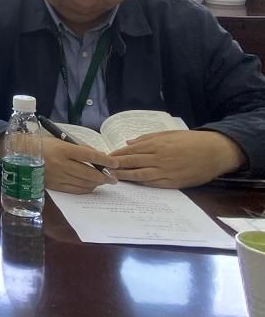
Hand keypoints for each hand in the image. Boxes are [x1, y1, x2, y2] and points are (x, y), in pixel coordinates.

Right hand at [40, 137, 118, 193]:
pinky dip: (86, 189)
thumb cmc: (42, 144)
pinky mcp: (54, 186)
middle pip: (89, 172)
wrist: (20, 155)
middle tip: (114, 177)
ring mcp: (58, 176)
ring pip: (84, 182)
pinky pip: (75, 190)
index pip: (89, 155)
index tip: (115, 163)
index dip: (105, 160)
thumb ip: (78, 148)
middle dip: (105, 176)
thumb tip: (98, 156)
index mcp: (63, 149)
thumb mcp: (60, 140)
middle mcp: (61, 164)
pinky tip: (91, 186)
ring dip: (97, 183)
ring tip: (104, 181)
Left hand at [111, 130, 245, 188]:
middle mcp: (158, 157)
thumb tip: (128, 143)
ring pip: (139, 174)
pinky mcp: (174, 182)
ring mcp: (166, 171)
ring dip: (124, 176)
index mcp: (156, 144)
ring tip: (111, 177)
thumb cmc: (191, 140)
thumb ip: (147, 138)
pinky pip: (153, 183)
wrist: (215, 152)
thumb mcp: (168, 134)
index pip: (130, 150)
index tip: (104, 157)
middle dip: (115, 165)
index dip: (116, 154)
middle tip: (101, 168)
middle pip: (132, 162)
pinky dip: (141, 183)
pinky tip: (131, 183)